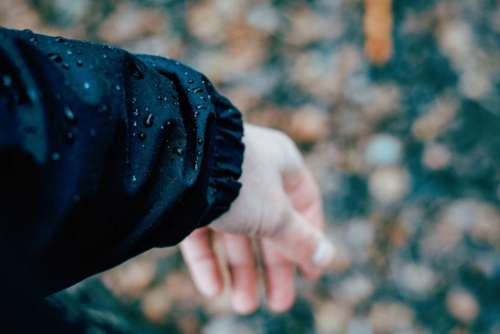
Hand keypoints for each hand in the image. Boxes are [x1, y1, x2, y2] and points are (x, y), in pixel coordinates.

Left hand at [180, 124, 334, 313]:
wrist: (180, 163)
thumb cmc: (241, 180)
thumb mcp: (277, 214)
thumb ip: (301, 239)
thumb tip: (327, 257)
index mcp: (281, 164)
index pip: (304, 204)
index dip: (309, 240)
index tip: (309, 275)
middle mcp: (250, 173)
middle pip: (269, 226)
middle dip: (273, 269)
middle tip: (279, 304)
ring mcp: (217, 185)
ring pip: (234, 235)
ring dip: (240, 272)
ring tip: (243, 306)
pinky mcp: (188, 199)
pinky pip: (201, 234)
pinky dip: (208, 262)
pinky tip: (212, 289)